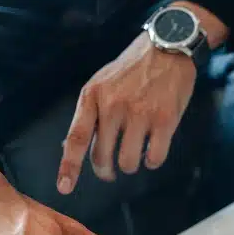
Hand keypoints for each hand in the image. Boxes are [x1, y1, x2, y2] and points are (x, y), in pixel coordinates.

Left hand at [57, 1, 227, 193]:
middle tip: (110, 172)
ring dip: (131, 165)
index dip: (69, 166)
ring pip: (128, 161)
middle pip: (102, 157)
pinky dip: (153, 161)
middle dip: (106, 171)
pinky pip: (155, 157)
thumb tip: (73, 146)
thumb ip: (90, 112)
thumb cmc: (134, 67)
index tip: (65, 188)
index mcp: (93, 96)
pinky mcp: (165, 119)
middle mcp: (114, 106)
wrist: (168, 46)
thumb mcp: (103, 82)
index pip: (77, 138)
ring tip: (135, 157)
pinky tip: (153, 153)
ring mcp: (140, 114)